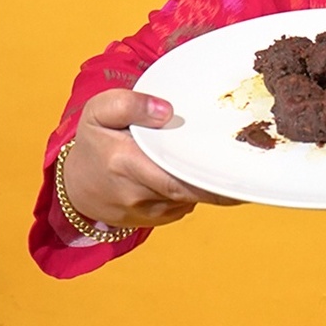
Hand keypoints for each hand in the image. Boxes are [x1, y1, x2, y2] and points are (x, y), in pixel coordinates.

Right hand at [63, 88, 240, 229]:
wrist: (73, 182)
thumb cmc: (95, 139)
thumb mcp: (100, 109)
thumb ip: (131, 103)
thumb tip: (166, 112)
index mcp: (124, 163)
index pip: (175, 177)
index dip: (210, 180)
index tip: (239, 173)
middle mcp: (135, 193)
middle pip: (188, 191)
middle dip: (220, 184)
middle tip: (252, 170)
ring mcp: (142, 212)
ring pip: (189, 200)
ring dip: (210, 187)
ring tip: (232, 168)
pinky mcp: (150, 221)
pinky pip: (182, 207)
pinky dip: (196, 194)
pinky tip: (208, 178)